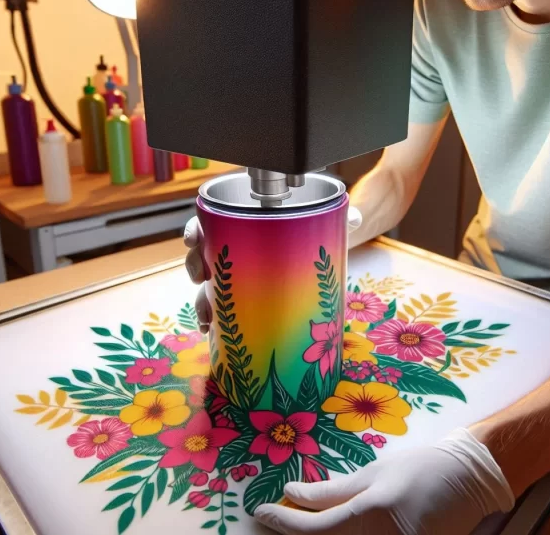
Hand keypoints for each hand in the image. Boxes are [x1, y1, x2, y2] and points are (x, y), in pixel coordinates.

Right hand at [182, 207, 363, 332]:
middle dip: (194, 266)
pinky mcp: (247, 298)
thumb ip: (342, 217)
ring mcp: (239, 274)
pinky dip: (212, 319)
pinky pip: (222, 307)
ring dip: (200, 300)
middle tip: (201, 278)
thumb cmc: (321, 227)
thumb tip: (355, 218)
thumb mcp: (330, 219)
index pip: (211, 220)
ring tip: (207, 316)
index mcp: (246, 222)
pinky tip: (211, 332)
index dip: (197, 228)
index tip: (195, 237)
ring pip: (207, 284)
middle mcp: (236, 247)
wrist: (329, 247)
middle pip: (202, 253)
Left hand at [254, 428, 514, 534]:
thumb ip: (331, 491)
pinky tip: (330, 531)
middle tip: (277, 521)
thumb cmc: (421, 470)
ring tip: (304, 524)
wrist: (471, 482)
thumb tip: (293, 494)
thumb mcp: (373, 474)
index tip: (261, 513)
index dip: (283, 523)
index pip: (314, 530)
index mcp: (371, 516)